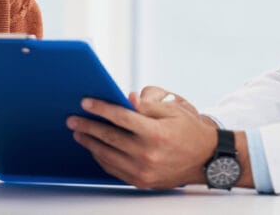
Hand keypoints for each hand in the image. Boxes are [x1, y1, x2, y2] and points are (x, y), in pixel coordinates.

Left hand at [67, 86, 218, 189]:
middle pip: (109, 137)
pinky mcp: (142, 181)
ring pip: (108, 155)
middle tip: (73, 120)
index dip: (101, 108)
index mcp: (155, 133)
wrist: (206, 159)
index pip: (120, 117)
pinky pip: (114, 170)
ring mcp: (143, 170)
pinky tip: (95, 148)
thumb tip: (126, 98)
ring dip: (90, 143)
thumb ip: (147, 105)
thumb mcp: (173, 110)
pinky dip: (102, 158)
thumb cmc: (189, 130)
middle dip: (88, 127)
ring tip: (79, 134)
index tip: (86, 102)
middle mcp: (147, 154)